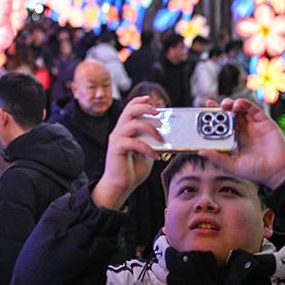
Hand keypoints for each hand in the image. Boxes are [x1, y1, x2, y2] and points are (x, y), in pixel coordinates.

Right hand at [91, 96, 161, 210]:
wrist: (120, 185)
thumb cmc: (132, 168)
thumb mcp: (146, 151)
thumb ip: (151, 141)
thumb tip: (166, 134)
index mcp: (125, 129)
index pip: (129, 108)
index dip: (139, 101)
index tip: (150, 98)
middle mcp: (119, 131)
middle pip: (129, 111)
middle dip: (145, 108)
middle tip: (158, 113)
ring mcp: (117, 139)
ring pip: (133, 124)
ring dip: (150, 129)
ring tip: (161, 139)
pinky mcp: (117, 148)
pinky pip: (134, 143)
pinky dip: (147, 148)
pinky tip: (155, 156)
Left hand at [199, 98, 284, 189]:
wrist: (278, 172)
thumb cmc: (256, 171)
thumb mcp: (232, 165)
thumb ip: (217, 158)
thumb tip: (201, 151)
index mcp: (234, 139)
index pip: (221, 124)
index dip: (213, 116)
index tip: (204, 110)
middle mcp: (243, 130)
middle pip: (229, 114)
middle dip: (220, 108)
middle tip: (211, 105)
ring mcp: (253, 125)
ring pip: (240, 109)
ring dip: (231, 104)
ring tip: (225, 106)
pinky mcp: (264, 122)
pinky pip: (254, 109)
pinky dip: (245, 104)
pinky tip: (238, 104)